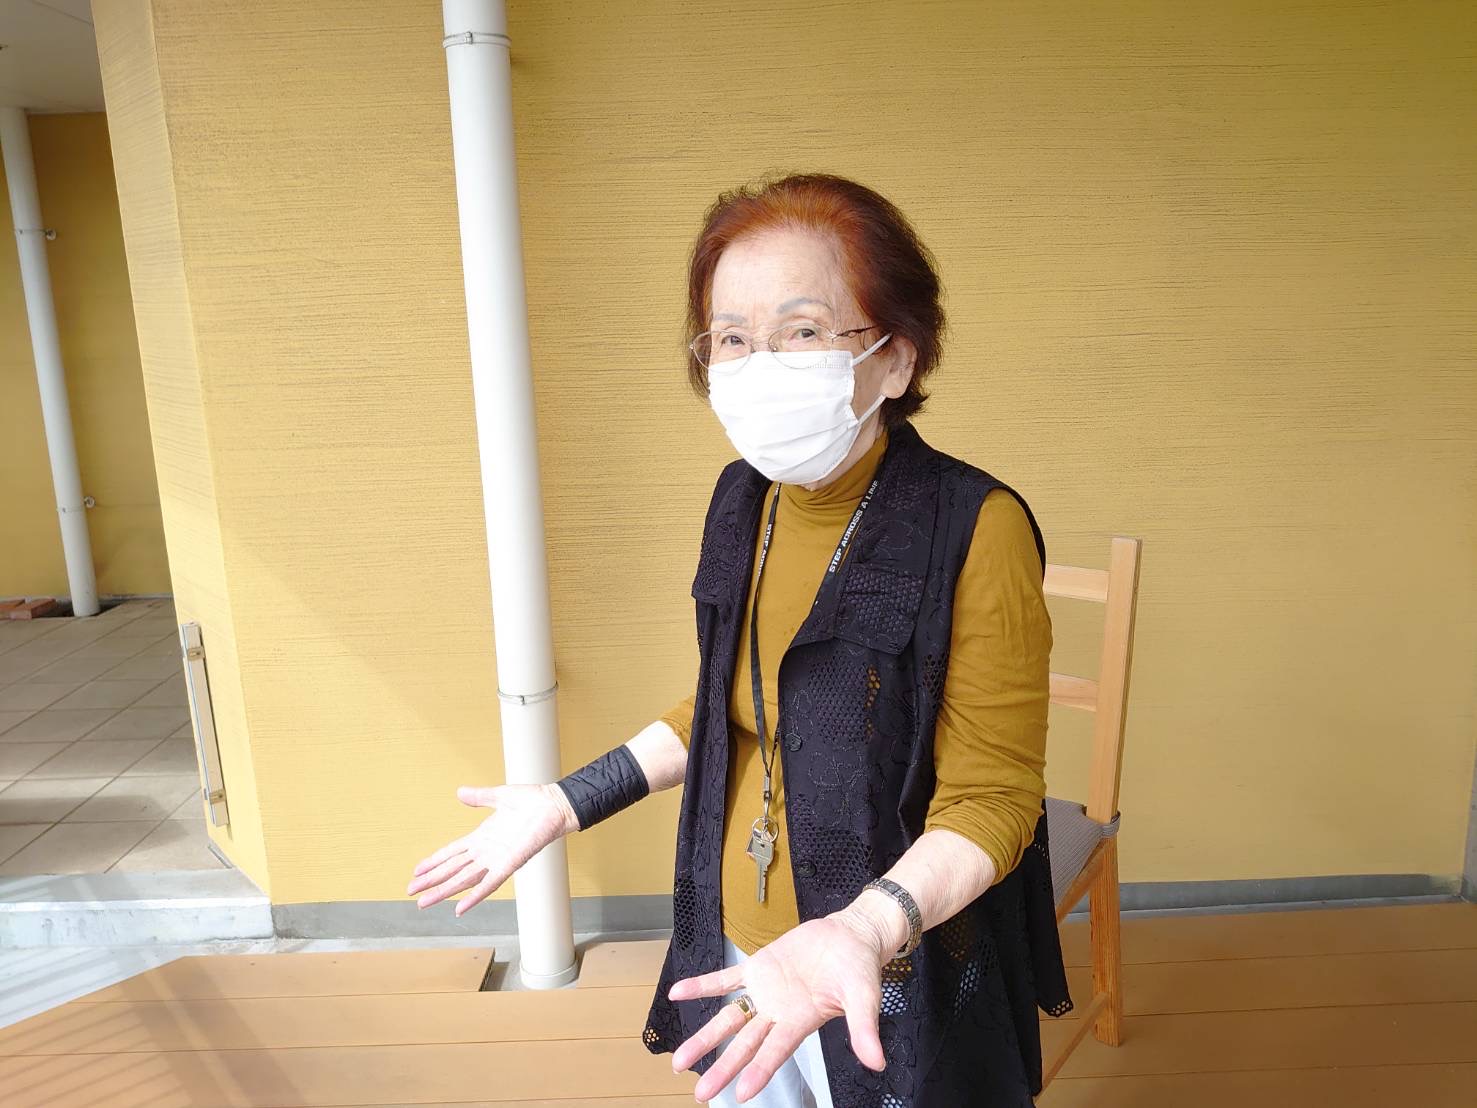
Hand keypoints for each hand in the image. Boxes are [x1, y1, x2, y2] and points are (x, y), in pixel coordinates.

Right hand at [406, 783, 577, 915]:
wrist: (555, 803)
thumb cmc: (533, 800)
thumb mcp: (499, 795)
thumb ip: (479, 797)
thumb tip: (460, 792)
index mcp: (483, 836)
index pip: (452, 852)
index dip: (434, 861)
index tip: (416, 871)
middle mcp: (487, 851)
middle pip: (453, 870)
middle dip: (432, 881)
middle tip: (411, 893)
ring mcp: (497, 859)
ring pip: (464, 880)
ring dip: (444, 892)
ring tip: (424, 902)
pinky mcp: (511, 863)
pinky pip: (490, 883)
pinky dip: (474, 896)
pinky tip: (460, 908)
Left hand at [667, 910, 892, 1102]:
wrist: (851, 937)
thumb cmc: (860, 969)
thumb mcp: (865, 998)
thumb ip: (864, 1029)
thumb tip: (877, 1063)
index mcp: (801, 1022)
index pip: (776, 1051)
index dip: (760, 1071)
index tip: (740, 1094)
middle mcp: (778, 1013)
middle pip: (745, 1045)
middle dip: (723, 1068)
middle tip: (700, 1093)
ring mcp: (765, 991)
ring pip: (729, 1018)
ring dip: (705, 1038)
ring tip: (680, 1060)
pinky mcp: (758, 967)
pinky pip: (726, 979)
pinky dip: (703, 985)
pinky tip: (678, 993)